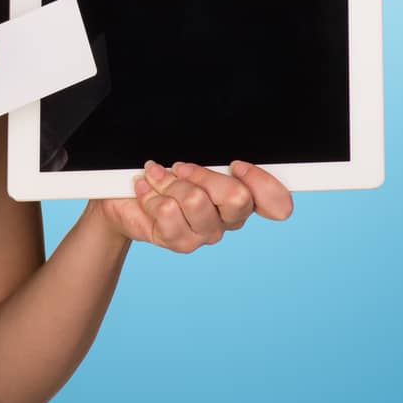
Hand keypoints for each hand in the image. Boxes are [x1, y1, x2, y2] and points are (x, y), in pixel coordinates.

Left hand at [95, 160, 293, 252]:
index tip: (236, 165)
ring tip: (157, 177)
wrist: (125, 198)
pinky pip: (169, 212)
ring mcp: (206, 234)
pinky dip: (152, 194)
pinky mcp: (180, 243)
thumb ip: (215, 161)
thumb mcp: (192, 160)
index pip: (277, 203)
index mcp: (243, 197)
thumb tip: (225, 159)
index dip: (261, 182)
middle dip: (204, 174)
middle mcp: (229, 219)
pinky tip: (146, 191)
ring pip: (197, 200)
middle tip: (181, 168)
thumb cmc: (164, 174)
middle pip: (237, 198)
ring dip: (170, 182)